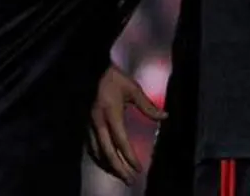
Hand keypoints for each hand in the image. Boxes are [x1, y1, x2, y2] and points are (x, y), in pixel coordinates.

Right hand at [86, 63, 165, 184]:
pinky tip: (105, 162)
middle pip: (107, 152)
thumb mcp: (133, 88)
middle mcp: (97, 121)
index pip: (121, 141)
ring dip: (108, 165)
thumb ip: (147, 105)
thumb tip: (165, 116)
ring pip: (96, 151)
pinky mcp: (83, 123)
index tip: (139, 169)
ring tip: (119, 175)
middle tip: (130, 181)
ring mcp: (88, 123)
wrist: (89, 68)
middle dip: (119, 169)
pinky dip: (98, 157)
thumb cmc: (113, 77)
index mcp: (110, 113)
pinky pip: (89, 145)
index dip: (130, 157)